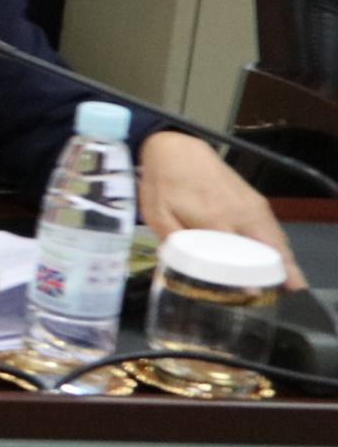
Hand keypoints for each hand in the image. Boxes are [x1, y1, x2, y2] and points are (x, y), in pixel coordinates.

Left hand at [142, 130, 303, 284]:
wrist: (179, 151)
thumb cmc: (163, 185)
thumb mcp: (156, 214)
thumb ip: (172, 240)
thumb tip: (182, 267)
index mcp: (215, 217)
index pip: (238, 251)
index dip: (246, 274)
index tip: (254, 294)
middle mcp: (241, 212)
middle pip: (269, 245)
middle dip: (281, 270)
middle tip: (288, 293)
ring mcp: (253, 205)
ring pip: (276, 237)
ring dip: (284, 259)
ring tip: (290, 284)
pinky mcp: (257, 201)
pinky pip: (274, 228)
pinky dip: (279, 245)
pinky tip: (279, 261)